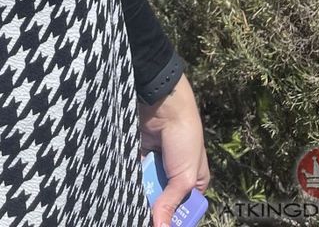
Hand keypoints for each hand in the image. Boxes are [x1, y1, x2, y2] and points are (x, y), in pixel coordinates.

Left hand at [138, 74, 209, 226]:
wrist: (163, 103)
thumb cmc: (184, 138)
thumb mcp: (185, 177)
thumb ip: (171, 203)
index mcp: (195, 180)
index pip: (185, 207)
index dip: (175, 218)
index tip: (161, 226)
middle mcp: (176, 173)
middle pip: (165, 200)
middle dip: (155, 208)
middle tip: (144, 217)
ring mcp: (157, 164)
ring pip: (148, 188)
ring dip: (141, 194)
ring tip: (131, 207)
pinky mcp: (141, 154)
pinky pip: (135, 174)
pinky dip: (131, 180)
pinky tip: (123, 191)